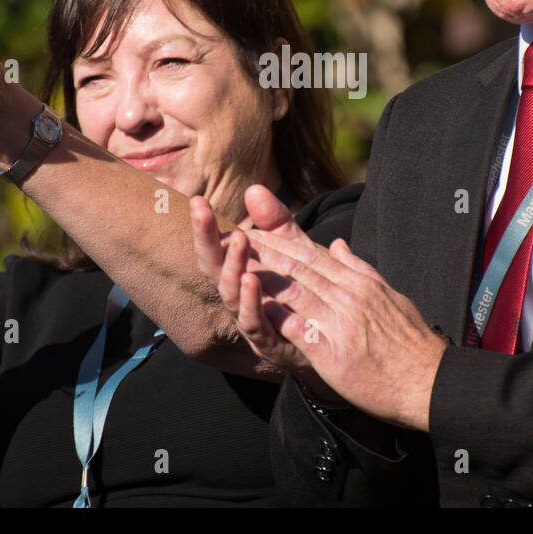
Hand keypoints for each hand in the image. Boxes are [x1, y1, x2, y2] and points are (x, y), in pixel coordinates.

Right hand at [190, 186, 323, 381]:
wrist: (335, 344)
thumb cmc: (306, 296)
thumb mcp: (295, 252)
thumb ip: (276, 223)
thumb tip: (254, 188)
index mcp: (241, 275)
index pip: (217, 248)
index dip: (205, 226)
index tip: (197, 200)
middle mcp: (238, 298)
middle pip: (213, 268)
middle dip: (205, 239)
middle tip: (199, 210)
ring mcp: (250, 320)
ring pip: (230, 294)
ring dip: (231, 266)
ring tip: (236, 240)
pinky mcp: (268, 341)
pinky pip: (252, 323)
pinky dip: (250, 302)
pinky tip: (251, 280)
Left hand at [235, 187, 448, 430]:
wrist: (430, 382)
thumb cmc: (411, 344)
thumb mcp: (389, 296)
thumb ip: (361, 270)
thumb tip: (340, 245)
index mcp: (361, 282)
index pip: (314, 255)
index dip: (281, 242)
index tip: (255, 232)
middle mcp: (350, 296)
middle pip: (299, 268)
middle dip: (264, 252)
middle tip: (234, 238)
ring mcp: (342, 323)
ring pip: (295, 292)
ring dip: (263, 278)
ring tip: (235, 264)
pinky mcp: (335, 354)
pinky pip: (299, 330)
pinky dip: (275, 317)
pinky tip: (254, 308)